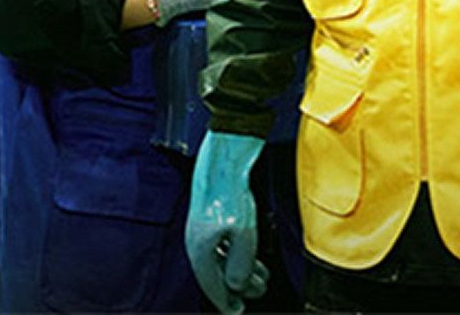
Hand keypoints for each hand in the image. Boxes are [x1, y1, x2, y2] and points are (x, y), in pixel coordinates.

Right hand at [185, 131, 268, 313]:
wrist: (225, 160)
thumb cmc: (230, 194)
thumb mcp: (242, 233)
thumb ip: (241, 263)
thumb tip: (238, 286)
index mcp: (200, 250)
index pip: (212, 285)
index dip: (225, 301)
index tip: (236, 311)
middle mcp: (198, 243)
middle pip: (218, 274)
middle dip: (238, 287)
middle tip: (256, 295)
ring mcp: (204, 230)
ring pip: (223, 259)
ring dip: (242, 270)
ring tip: (262, 279)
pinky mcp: (212, 218)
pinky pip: (224, 246)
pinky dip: (240, 255)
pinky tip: (254, 258)